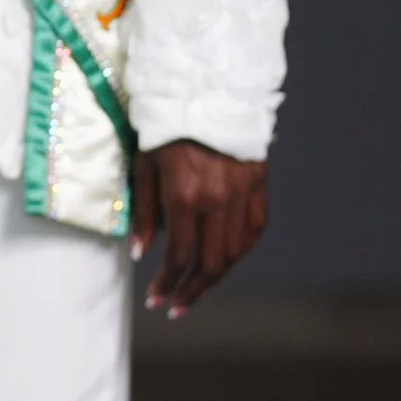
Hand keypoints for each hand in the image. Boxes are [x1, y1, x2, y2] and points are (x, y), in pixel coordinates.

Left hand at [130, 140, 268, 316]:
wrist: (208, 93)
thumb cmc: (167, 129)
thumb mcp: (144, 167)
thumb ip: (144, 213)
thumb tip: (142, 254)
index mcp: (185, 196)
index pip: (180, 257)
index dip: (168, 284)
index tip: (156, 299)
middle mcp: (218, 201)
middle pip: (210, 264)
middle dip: (190, 292)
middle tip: (174, 307)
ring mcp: (242, 195)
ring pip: (234, 254)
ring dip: (214, 279)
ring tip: (194, 291)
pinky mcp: (259, 187)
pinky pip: (253, 232)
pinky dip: (239, 253)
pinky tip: (222, 263)